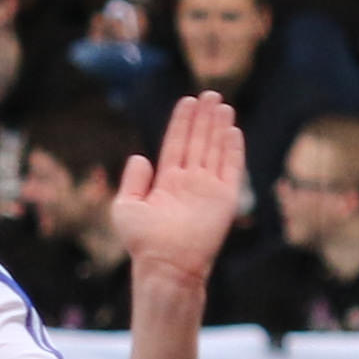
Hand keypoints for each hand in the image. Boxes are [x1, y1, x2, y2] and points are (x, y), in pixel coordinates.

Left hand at [111, 91, 244, 296]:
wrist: (166, 264)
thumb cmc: (143, 241)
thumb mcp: (126, 206)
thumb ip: (132, 181)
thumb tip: (139, 158)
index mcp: (167, 182)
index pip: (177, 144)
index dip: (182, 122)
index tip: (188, 101)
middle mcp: (190, 183)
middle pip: (198, 142)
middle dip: (204, 118)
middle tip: (210, 94)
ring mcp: (208, 190)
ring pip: (215, 150)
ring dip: (219, 128)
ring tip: (222, 104)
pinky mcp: (224, 199)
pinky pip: (231, 169)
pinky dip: (233, 149)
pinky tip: (233, 130)